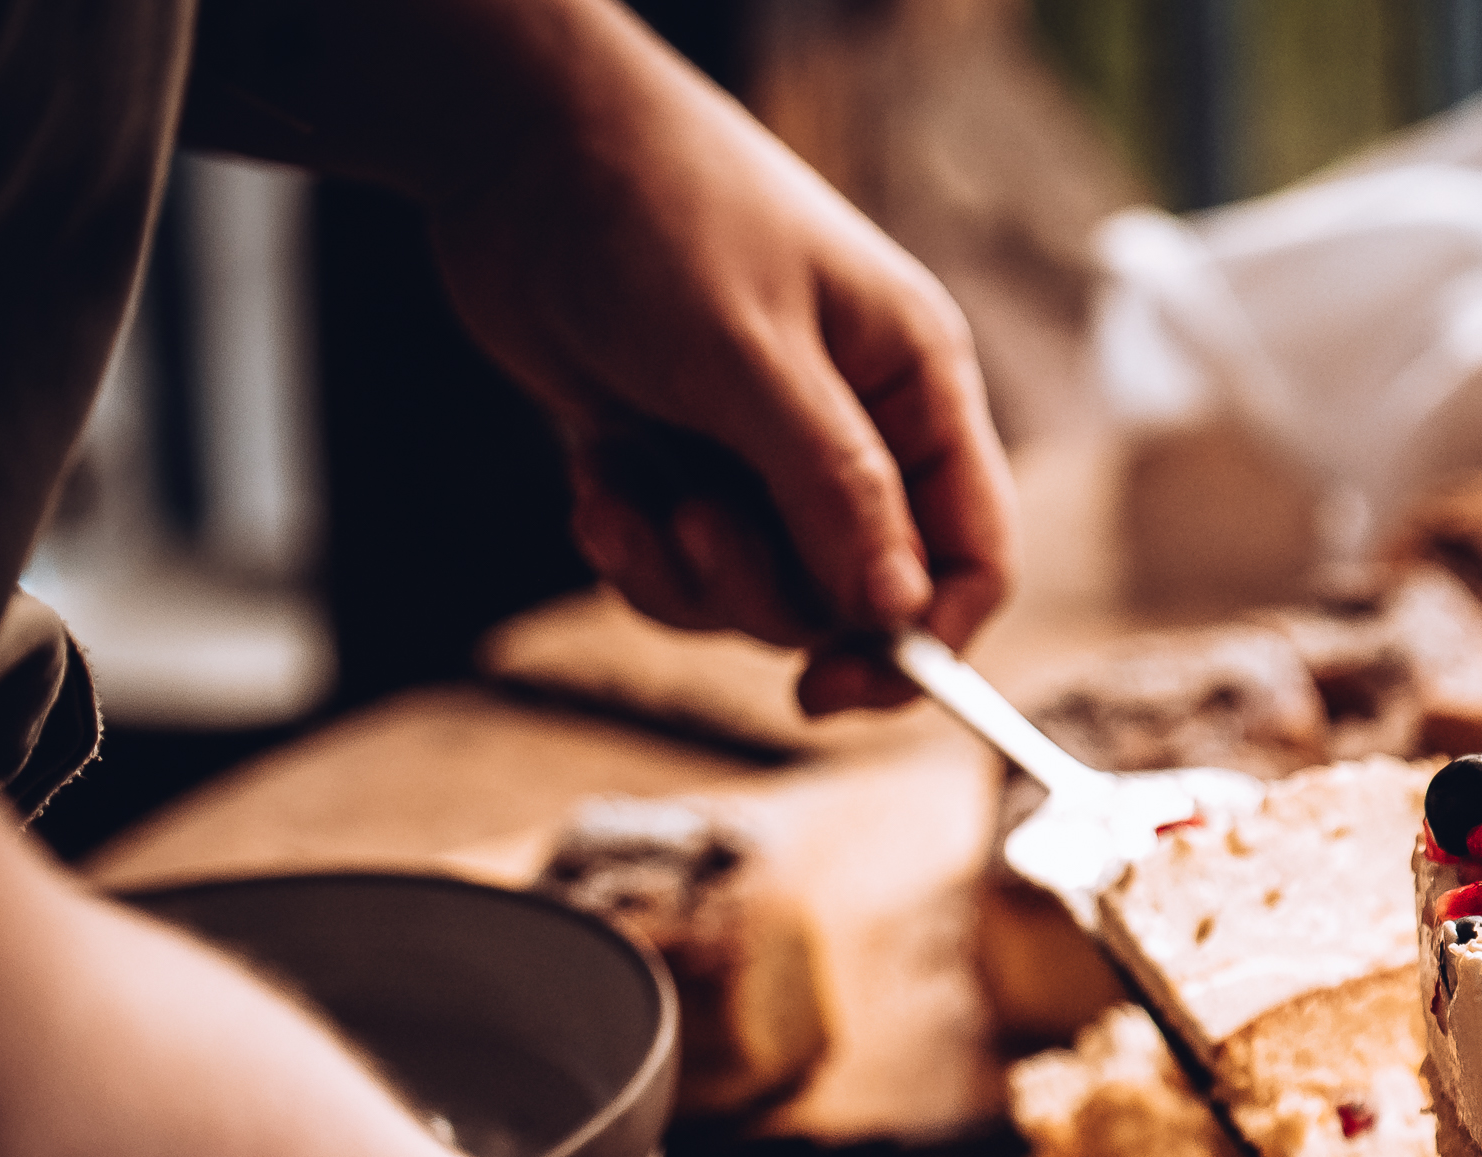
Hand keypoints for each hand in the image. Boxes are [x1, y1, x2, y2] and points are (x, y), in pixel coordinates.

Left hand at [416, 11, 1016, 712]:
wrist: (508, 148)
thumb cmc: (655, 214)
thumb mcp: (751, 356)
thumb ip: (835, 488)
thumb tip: (900, 614)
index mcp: (916, 386)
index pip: (973, 552)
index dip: (928, 637)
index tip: (842, 684)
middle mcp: (857, 431)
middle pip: (860, 598)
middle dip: (769, 590)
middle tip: (696, 527)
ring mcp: (765, 455)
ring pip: (765, 598)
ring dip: (690, 575)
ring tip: (633, 493)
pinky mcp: (682, 468)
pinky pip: (683, 576)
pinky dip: (635, 554)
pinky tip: (595, 484)